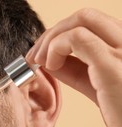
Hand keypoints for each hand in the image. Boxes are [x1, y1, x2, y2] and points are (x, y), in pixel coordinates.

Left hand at [26, 8, 121, 126]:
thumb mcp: (97, 87)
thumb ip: (76, 71)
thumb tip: (49, 60)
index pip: (91, 23)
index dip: (60, 34)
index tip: (40, 54)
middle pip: (85, 16)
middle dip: (53, 32)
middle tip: (34, 56)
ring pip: (81, 20)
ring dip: (51, 39)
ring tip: (40, 62)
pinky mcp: (113, 65)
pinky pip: (78, 38)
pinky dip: (56, 47)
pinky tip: (50, 66)